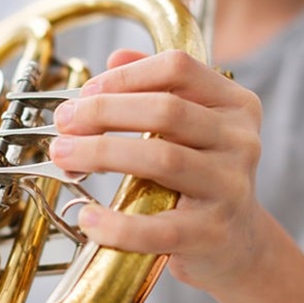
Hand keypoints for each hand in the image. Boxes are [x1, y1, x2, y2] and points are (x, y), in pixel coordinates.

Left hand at [49, 48, 268, 291]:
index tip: (84, 93)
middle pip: (166, 110)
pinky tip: (88, 218)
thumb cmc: (200, 178)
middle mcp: (240, 141)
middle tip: (63, 123)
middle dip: (103, 112)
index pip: (177, 68)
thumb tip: (114, 57)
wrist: (237, 244)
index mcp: (235, 104)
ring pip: (161, 158)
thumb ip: (157, 88)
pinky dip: (117, 224)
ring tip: (64, 157)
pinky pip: (159, 228)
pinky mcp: (212, 233)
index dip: (124, 76)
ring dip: (101, 154)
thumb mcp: (190, 127)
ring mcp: (230, 187)